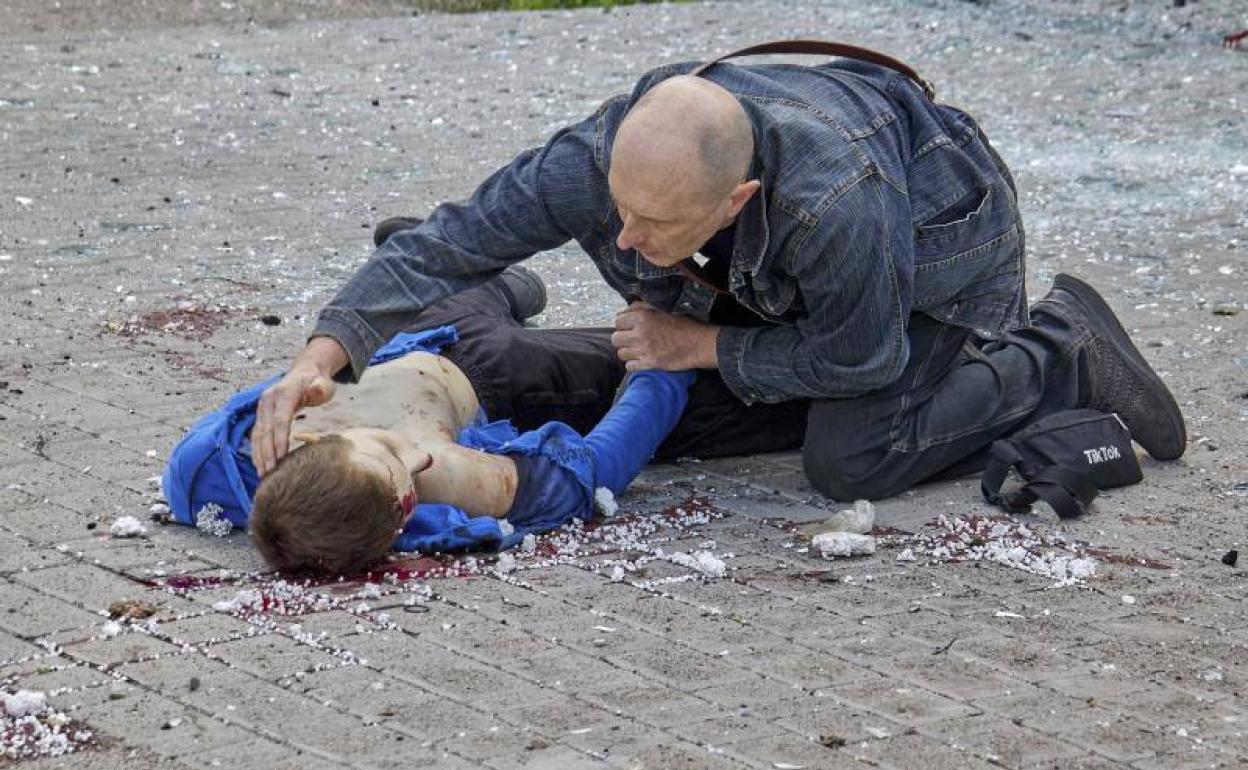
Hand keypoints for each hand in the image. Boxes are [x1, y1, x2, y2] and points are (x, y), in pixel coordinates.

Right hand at [253, 337, 346, 475]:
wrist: (304, 372)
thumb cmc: (317, 381)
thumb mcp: (323, 383)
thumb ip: (320, 388)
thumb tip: (316, 389)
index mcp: (283, 393)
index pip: (280, 420)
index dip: (279, 439)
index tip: (281, 458)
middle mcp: (268, 400)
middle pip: (266, 429)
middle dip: (267, 452)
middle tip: (270, 473)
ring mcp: (262, 407)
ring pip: (257, 434)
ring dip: (259, 454)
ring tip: (262, 474)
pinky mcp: (261, 414)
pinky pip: (256, 434)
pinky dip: (257, 450)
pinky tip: (259, 465)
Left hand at [611, 301, 719, 371]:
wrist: (699, 343)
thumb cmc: (685, 324)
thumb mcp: (664, 308)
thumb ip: (643, 307)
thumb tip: (628, 309)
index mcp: (643, 316)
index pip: (618, 321)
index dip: (623, 324)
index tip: (629, 328)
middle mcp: (641, 332)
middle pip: (616, 338)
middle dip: (622, 339)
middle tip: (631, 340)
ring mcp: (644, 349)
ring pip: (621, 353)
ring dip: (628, 352)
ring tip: (636, 350)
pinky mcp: (650, 363)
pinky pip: (629, 366)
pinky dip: (633, 364)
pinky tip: (641, 360)